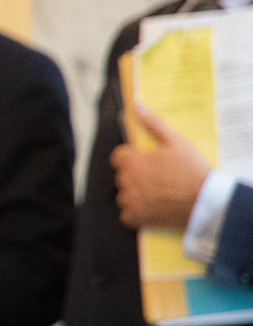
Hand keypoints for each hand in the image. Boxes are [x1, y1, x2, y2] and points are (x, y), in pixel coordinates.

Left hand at [114, 104, 210, 229]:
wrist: (206, 200)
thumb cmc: (192, 169)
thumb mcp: (176, 141)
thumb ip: (153, 124)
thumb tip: (137, 107)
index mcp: (132, 162)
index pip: (119, 157)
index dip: (133, 158)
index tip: (148, 162)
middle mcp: (126, 181)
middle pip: (123, 176)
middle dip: (137, 175)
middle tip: (161, 178)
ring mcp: (130, 201)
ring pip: (125, 195)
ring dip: (136, 194)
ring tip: (160, 193)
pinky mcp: (136, 218)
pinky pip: (128, 215)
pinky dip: (137, 213)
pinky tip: (153, 207)